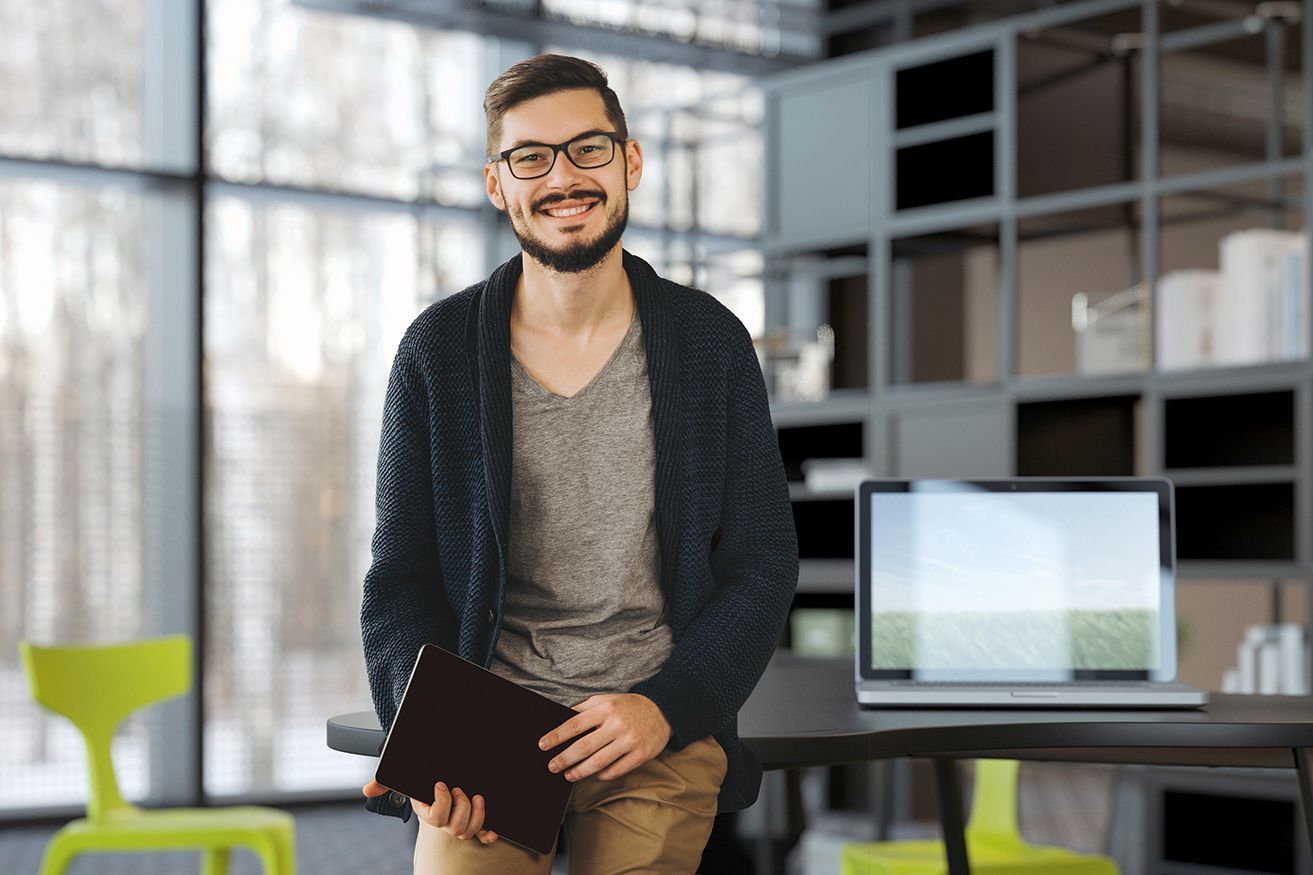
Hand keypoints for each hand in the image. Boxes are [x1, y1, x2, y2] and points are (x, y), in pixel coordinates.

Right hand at [362, 779, 498, 843]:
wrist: (442, 776)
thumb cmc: (424, 780)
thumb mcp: (408, 778)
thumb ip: (387, 782)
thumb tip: (368, 790)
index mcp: (428, 812)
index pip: (435, 817)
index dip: (442, 802)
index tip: (441, 784)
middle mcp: (444, 821)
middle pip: (455, 827)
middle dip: (460, 806)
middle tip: (461, 789)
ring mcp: (460, 822)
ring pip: (468, 831)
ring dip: (476, 814)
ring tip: (476, 797)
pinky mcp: (475, 820)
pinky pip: (482, 835)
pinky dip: (488, 834)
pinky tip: (492, 830)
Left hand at [539, 693, 672, 782]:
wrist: (663, 711)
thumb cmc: (628, 706)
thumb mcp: (607, 700)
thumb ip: (584, 709)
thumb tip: (559, 719)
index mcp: (606, 708)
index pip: (575, 724)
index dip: (557, 736)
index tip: (543, 745)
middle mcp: (617, 724)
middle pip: (584, 746)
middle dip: (565, 758)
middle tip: (552, 766)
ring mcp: (630, 741)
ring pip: (599, 762)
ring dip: (580, 771)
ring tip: (568, 775)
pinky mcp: (640, 755)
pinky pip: (616, 770)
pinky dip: (601, 775)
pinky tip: (593, 775)